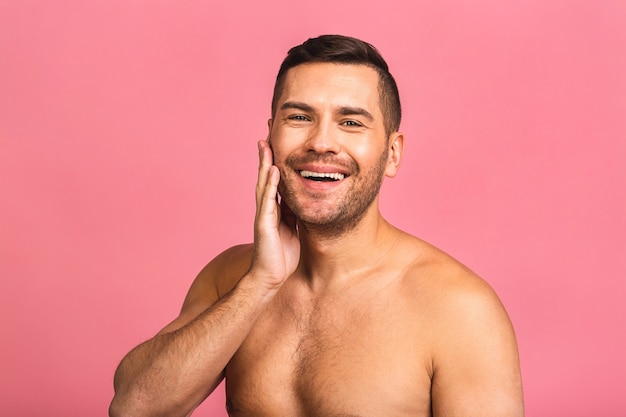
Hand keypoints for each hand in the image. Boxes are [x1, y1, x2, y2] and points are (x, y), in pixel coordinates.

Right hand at [249, 140, 299, 290]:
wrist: (270, 278)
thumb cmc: (282, 256)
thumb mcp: (293, 228)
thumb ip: (295, 213)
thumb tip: (306, 200)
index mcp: (275, 207)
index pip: (275, 177)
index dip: (275, 158)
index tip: (277, 138)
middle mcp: (266, 207)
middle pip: (266, 174)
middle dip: (267, 152)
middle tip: (267, 129)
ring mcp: (263, 214)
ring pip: (264, 183)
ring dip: (265, 162)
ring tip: (266, 142)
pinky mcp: (264, 224)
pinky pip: (268, 200)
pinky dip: (271, 184)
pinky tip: (273, 169)